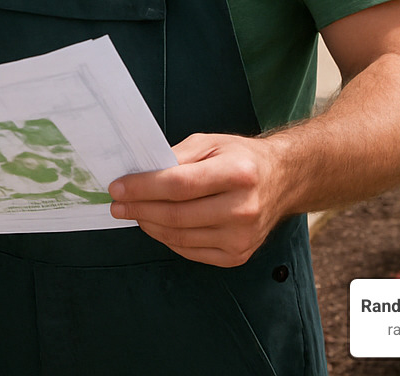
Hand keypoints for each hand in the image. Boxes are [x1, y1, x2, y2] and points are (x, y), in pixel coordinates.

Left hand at [107, 132, 284, 266]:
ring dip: (149, 225)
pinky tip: (156, 225)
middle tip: (117, 204)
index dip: (143, 188)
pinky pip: (190, 251)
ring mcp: (242, 237)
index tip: (117, 187)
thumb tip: (139, 174)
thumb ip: (175, 157)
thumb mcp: (210, 143)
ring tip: (133, 212)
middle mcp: (243, 208)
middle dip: (139, 209)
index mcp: (237, 174)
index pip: (179, 185)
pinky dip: (167, 238)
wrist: (282, 181)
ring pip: (180, 237)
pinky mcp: (238, 255)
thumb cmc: (241, 159)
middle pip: (176, 215)